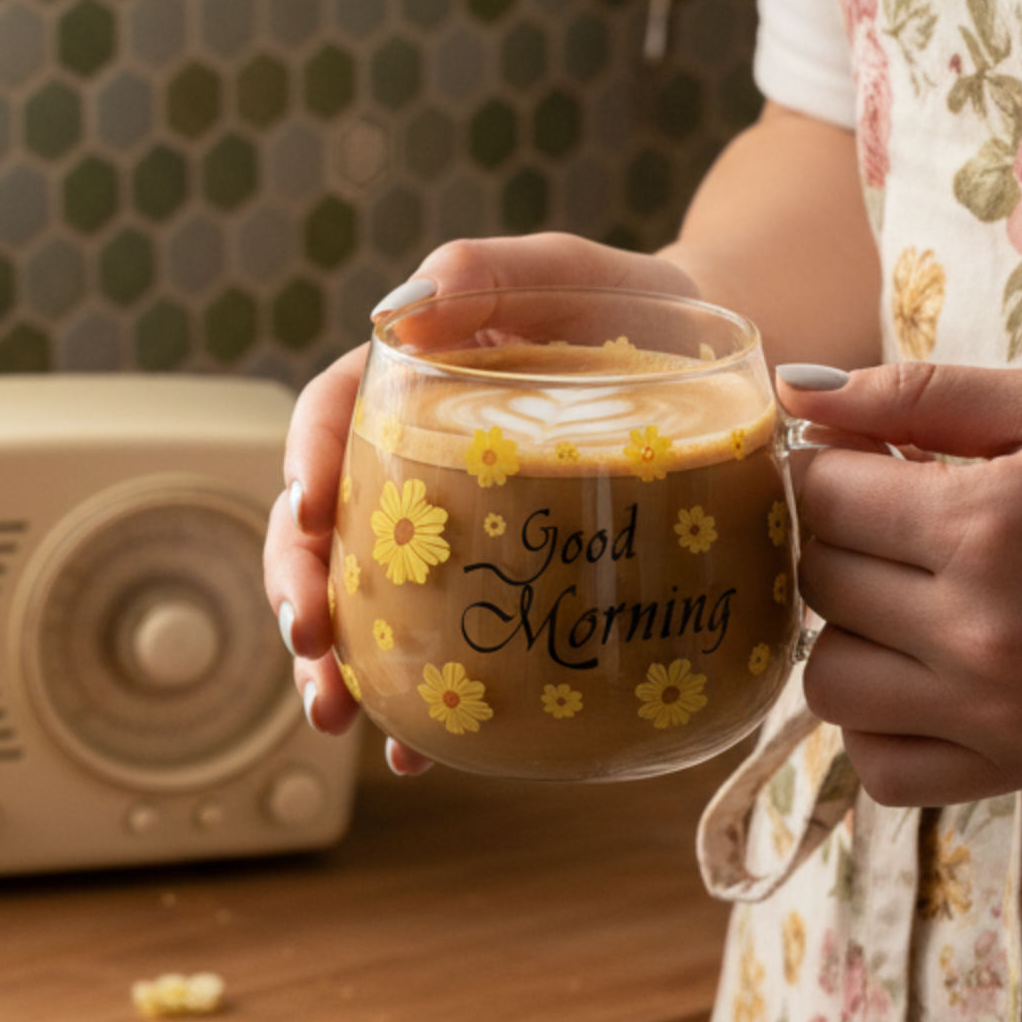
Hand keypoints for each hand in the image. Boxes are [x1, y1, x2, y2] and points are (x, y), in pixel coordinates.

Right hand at [263, 233, 699, 772]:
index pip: (329, 419)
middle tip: (308, 645)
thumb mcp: (566, 273)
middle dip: (300, 591)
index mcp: (413, 383)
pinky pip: (445, 649)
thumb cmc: (634, 307)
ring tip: (337, 716)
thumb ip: (487, 272)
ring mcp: (456, 532)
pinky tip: (411, 750)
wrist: (721, 371)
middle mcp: (417, 462)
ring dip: (340, 665)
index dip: (302, 469)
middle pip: (329, 529)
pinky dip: (419, 704)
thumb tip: (397, 309)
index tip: (304, 521)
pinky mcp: (502, 587)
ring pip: (368, 601)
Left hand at [785, 362, 1021, 805]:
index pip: (822, 497)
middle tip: (898, 524)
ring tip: (906, 600)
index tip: (863, 463)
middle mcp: (981, 631)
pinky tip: (919, 674)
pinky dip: (875, 722)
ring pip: (827, 680)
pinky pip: (877, 766)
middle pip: (819, 582)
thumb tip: (794, 390)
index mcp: (991, 527)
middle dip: (840, 540)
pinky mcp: (1010, 772)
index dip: (827, 468)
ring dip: (847, 633)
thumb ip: (917, 393)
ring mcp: (993, 716)